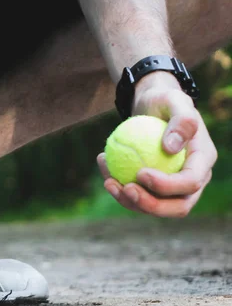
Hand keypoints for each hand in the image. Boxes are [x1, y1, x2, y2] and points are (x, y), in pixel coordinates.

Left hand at [97, 71, 216, 217]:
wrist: (151, 105)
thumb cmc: (164, 100)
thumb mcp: (173, 99)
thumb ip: (181, 120)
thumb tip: (171, 148)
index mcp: (203, 161)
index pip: (190, 182)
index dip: (167, 185)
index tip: (140, 173)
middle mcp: (193, 179)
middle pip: (178, 206)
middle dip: (151, 205)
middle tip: (125, 189)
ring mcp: (174, 186)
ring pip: (154, 206)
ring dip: (128, 200)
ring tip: (108, 182)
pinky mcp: (153, 186)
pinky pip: (137, 194)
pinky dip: (119, 187)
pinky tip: (103, 167)